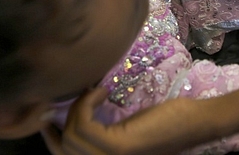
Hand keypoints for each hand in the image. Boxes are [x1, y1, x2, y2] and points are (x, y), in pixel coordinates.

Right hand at [41, 87, 206, 154]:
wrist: (195, 121)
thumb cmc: (165, 121)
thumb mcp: (126, 128)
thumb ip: (102, 130)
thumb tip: (74, 114)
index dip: (50, 140)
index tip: (43, 117)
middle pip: (63, 148)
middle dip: (64, 117)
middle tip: (79, 96)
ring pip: (71, 136)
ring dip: (78, 106)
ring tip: (96, 92)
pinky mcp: (120, 148)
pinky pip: (84, 124)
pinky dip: (88, 102)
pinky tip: (102, 91)